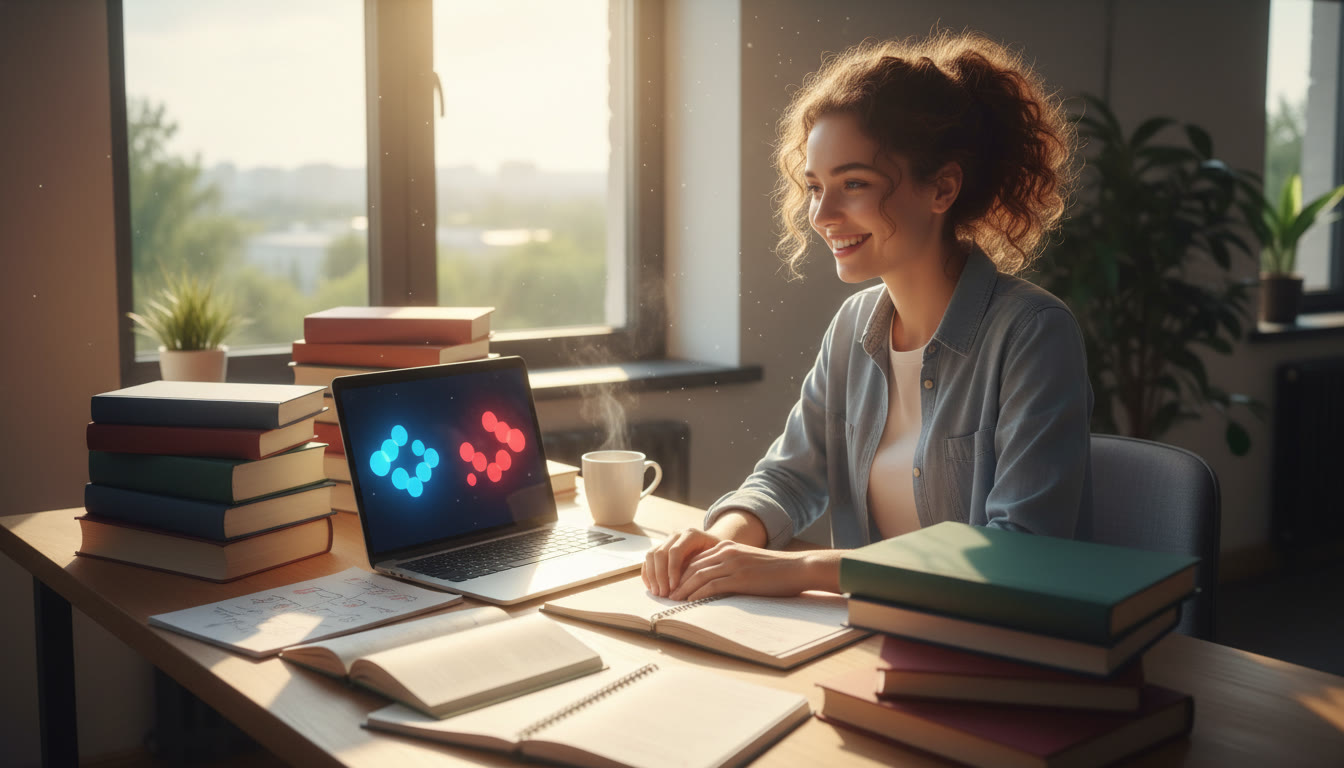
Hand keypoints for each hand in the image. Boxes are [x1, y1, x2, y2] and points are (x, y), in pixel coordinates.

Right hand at [642, 528, 723, 597]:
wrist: (713, 545)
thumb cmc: (717, 555)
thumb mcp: (716, 558)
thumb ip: (704, 567)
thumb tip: (692, 587)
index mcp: (691, 534)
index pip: (675, 551)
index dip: (672, 570)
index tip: (674, 587)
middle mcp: (676, 534)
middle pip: (660, 553)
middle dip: (660, 576)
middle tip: (664, 594)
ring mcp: (666, 540)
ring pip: (651, 555)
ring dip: (652, 576)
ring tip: (658, 593)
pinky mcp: (660, 548)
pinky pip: (648, 559)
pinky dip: (647, 573)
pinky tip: (652, 587)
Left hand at [668, 542, 838, 601]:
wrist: (797, 568)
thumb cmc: (775, 571)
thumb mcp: (748, 563)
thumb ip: (731, 567)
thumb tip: (715, 583)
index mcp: (727, 547)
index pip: (695, 560)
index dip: (680, 573)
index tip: (670, 586)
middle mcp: (726, 552)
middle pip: (692, 566)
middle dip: (675, 581)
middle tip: (664, 595)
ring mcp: (732, 564)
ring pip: (697, 576)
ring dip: (681, 589)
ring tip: (671, 601)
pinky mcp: (739, 577)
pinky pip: (711, 585)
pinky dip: (696, 594)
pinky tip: (688, 602)